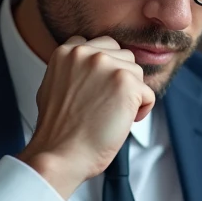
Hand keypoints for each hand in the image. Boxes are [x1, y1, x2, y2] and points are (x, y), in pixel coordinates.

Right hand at [17, 36, 154, 198]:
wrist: (59, 154)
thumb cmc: (58, 130)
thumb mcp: (54, 86)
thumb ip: (74, 70)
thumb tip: (94, 70)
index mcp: (67, 51)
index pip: (101, 46)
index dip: (105, 70)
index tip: (101, 90)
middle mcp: (87, 53)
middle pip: (123, 56)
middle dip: (121, 79)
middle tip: (109, 104)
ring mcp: (107, 65)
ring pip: (136, 73)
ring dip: (132, 94)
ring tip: (114, 115)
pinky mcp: (126, 83)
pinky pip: (148, 94)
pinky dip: (141, 111)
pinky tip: (122, 122)